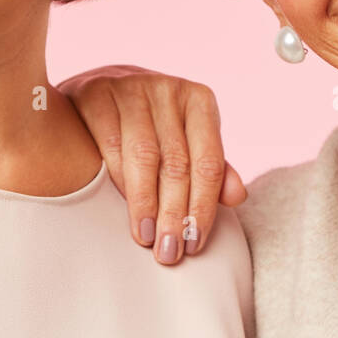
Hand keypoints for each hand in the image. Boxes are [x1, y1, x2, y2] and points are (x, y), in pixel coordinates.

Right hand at [58, 65, 246, 264]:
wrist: (100, 86)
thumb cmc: (150, 121)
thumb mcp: (185, 137)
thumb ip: (210, 166)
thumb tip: (239, 197)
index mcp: (199, 101)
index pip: (208, 162)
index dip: (203, 207)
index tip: (194, 244)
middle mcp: (169, 90)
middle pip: (177, 163)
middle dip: (174, 214)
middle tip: (169, 252)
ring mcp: (132, 88)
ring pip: (144, 156)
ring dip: (145, 203)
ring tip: (146, 238)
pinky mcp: (97, 93)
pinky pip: (110, 145)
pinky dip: (116, 180)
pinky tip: (120, 207)